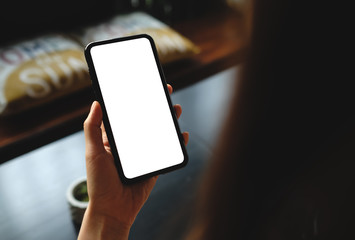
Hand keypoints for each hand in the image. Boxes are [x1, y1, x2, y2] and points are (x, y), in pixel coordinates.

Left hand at [78, 84, 188, 239]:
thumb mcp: (92, 152)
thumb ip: (92, 128)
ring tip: (175, 108)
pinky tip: (182, 134)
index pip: (126, 114)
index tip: (142, 85)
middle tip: (164, 91)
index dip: (134, 99)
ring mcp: (144, 153)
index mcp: (115, 138)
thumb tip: (96, 102)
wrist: (114, 209)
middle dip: (156, 106)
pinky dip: (178, 142)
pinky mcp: (155, 164)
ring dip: (168, 120)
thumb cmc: (99, 182)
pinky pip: (168, 150)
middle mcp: (131, 143)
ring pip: (159, 132)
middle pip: (146, 120)